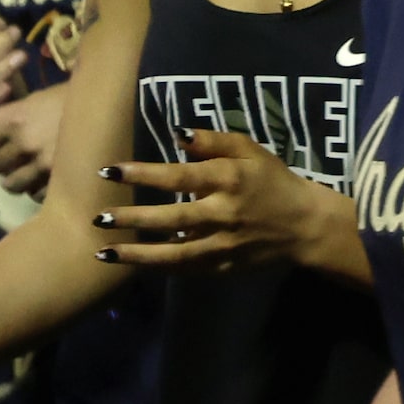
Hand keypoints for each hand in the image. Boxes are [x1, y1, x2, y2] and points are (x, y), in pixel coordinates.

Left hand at [0, 82, 66, 194]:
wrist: (111, 105)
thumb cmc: (72, 96)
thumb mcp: (36, 99)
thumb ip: (12, 117)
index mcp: (12, 118)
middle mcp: (22, 143)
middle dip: (1, 161)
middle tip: (14, 155)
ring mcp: (41, 164)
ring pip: (10, 184)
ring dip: (17, 178)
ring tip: (30, 169)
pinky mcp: (60, 180)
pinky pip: (35, 193)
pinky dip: (39, 188)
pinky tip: (48, 176)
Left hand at [92, 130, 340, 272]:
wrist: (304, 225)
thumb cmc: (273, 181)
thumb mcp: (251, 150)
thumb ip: (215, 141)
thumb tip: (177, 134)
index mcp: (229, 180)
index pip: (178, 176)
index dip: (142, 173)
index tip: (110, 171)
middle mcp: (223, 214)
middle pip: (170, 217)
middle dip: (132, 218)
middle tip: (99, 218)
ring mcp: (223, 245)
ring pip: (174, 253)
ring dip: (137, 254)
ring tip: (104, 252)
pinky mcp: (224, 267)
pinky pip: (186, 269)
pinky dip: (159, 268)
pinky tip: (134, 264)